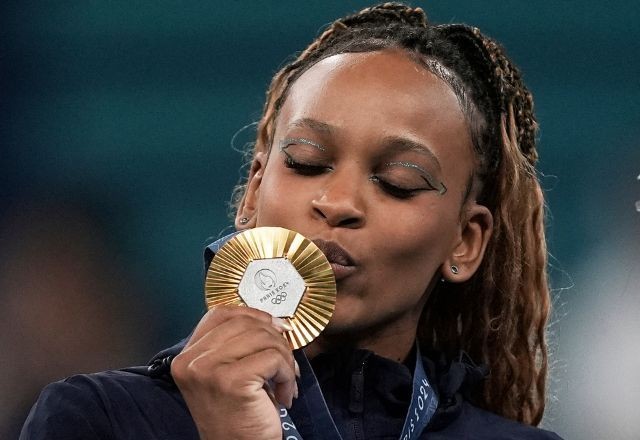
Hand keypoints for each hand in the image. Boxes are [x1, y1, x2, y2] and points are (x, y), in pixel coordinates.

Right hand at [171, 306, 296, 439]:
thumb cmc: (238, 415)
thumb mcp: (227, 373)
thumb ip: (237, 344)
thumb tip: (273, 320)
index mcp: (187, 356)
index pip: (221, 314)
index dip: (252, 315)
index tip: (274, 328)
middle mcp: (191, 361)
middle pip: (244, 323)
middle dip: (274, 339)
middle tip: (285, 363)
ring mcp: (208, 370)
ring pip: (262, 338)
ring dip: (284, 359)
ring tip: (285, 381)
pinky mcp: (231, 382)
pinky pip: (273, 359)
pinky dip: (286, 375)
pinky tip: (283, 394)